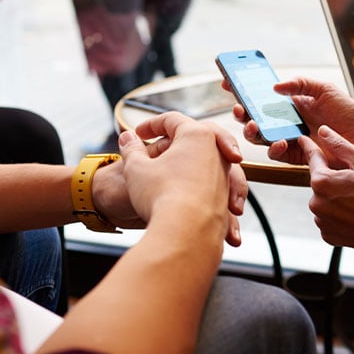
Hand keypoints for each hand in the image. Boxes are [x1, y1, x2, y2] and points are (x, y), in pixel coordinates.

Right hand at [119, 112, 245, 246]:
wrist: (187, 233)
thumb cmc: (162, 196)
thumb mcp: (136, 168)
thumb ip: (131, 149)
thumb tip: (128, 138)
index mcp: (197, 135)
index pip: (172, 120)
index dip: (151, 124)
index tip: (138, 134)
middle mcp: (217, 152)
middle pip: (199, 135)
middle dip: (179, 139)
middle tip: (162, 144)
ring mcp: (224, 176)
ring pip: (210, 162)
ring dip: (191, 165)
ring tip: (170, 175)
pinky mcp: (225, 199)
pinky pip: (213, 187)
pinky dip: (199, 189)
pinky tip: (184, 198)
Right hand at [224, 76, 353, 164]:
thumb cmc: (347, 114)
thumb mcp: (325, 90)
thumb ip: (300, 83)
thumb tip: (275, 87)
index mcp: (291, 103)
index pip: (261, 95)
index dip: (243, 90)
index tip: (227, 84)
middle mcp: (286, 121)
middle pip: (254, 117)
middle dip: (242, 113)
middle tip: (240, 109)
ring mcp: (288, 138)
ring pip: (259, 136)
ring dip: (252, 131)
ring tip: (254, 126)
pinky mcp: (294, 155)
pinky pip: (275, 152)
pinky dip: (273, 147)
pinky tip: (280, 141)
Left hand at [298, 125, 353, 255]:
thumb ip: (340, 145)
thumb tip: (323, 132)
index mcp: (321, 182)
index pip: (312, 157)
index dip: (310, 146)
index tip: (303, 139)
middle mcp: (316, 203)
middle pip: (320, 181)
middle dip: (333, 177)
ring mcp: (321, 221)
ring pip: (324, 201)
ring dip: (336, 197)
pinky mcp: (329, 235)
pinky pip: (329, 218)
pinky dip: (339, 214)